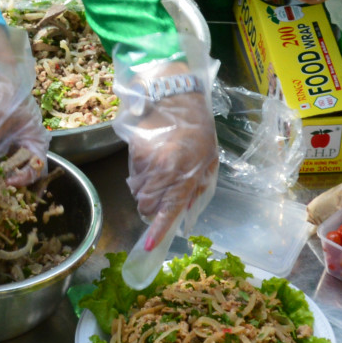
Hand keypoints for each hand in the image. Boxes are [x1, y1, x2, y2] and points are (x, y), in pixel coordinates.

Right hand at [115, 61, 218, 250]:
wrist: (172, 96)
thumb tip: (186, 213)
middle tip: (165, 199)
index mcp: (183, 176)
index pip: (168, 211)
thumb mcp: (208, 159)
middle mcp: (161, 174)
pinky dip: (141, 177)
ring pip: (138, 194)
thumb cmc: (197, 127)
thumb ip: (198, 189)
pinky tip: (152, 161)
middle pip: (146, 207)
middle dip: (153, 210)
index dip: (158, 232)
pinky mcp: (133, 155)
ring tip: (160, 175)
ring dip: (147, 193)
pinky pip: (133, 177)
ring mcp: (144, 165)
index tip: (150, 246)